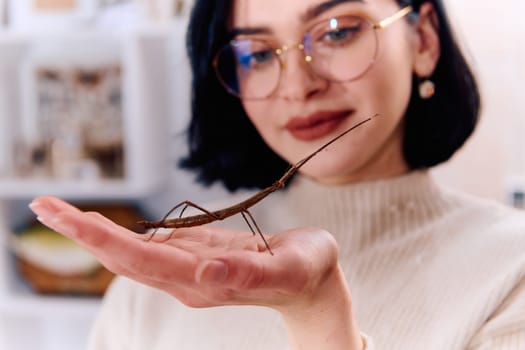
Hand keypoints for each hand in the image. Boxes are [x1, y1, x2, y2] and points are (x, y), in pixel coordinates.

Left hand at [30, 196, 362, 349]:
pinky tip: (98, 225)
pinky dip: (118, 234)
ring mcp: (189, 270)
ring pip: (131, 253)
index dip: (102, 237)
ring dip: (93, 232)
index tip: (67, 216)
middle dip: (83, 232)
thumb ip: (248, 273)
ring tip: (57, 210)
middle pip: (124, 257)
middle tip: (43, 205)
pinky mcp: (195, 258)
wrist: (311, 284)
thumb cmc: (306, 271)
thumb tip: (203, 271)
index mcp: (205, 281)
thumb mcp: (288, 268)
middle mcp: (187, 279)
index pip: (142, 259)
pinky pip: (148, 247)